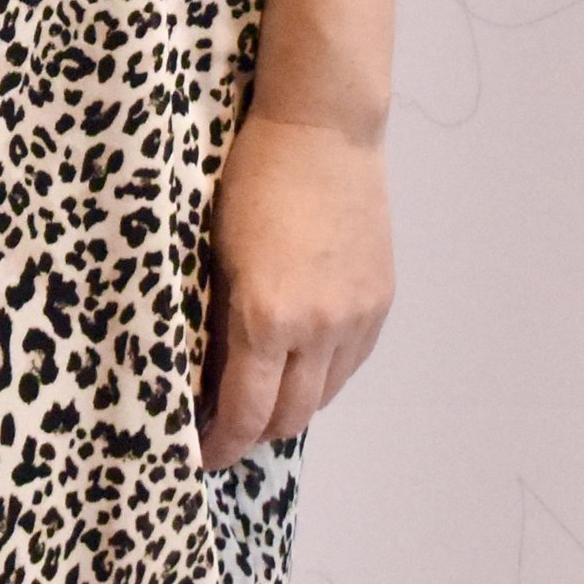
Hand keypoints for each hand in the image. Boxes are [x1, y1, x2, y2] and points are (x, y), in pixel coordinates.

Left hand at [199, 107, 391, 468]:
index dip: (222, 444)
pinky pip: (350, 362)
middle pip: (289, 418)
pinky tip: (300, 363)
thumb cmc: (252, 178)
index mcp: (266, 316)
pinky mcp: (381, 301)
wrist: (322, 128)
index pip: (245, 412)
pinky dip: (323, 375)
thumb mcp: (215, 251)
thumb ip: (218, 321)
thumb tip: (209, 376)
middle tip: (227, 433)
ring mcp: (357, 317)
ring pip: (324, 396)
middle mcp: (318, 327)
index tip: (203, 455)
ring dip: (291, 407)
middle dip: (255, 434)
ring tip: (263, 399)